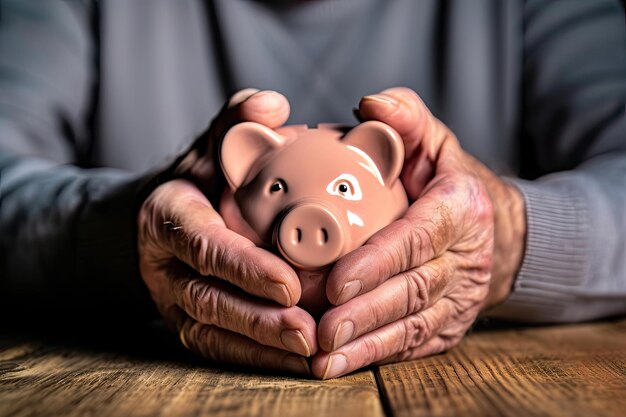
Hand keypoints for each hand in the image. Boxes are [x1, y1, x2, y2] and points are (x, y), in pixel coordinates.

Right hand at [138, 90, 316, 374]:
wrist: (163, 217)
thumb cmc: (198, 178)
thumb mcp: (212, 143)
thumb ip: (238, 121)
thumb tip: (274, 105)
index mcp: (168, 216)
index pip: (204, 245)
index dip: (243, 268)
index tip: (289, 285)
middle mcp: (164, 265)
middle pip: (208, 299)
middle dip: (257, 320)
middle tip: (308, 330)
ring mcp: (172, 300)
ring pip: (213, 332)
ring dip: (261, 348)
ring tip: (310, 354)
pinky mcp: (188, 323)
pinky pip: (219, 349)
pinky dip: (257, 359)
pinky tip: (297, 362)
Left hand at [313, 87, 525, 378]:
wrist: (493, 229)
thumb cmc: (447, 180)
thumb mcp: (432, 140)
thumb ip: (405, 119)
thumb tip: (368, 104)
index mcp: (461, 207)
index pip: (419, 237)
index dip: (380, 262)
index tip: (338, 282)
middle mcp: (468, 256)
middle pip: (414, 288)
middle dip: (366, 312)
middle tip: (322, 329)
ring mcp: (462, 296)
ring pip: (414, 323)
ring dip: (368, 343)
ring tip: (324, 357)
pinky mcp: (451, 324)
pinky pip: (414, 343)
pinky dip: (377, 356)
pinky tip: (340, 365)